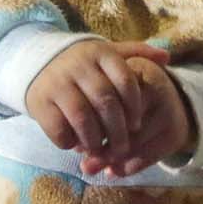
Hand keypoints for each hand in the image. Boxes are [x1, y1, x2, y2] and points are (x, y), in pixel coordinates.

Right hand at [28, 42, 189, 176]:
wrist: (35, 62)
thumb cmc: (82, 64)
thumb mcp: (107, 53)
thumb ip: (136, 54)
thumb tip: (167, 58)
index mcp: (99, 53)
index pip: (125, 79)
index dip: (134, 106)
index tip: (137, 124)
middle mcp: (78, 66)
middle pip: (105, 101)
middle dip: (118, 130)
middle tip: (124, 148)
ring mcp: (57, 83)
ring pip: (82, 116)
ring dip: (95, 140)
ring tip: (101, 150)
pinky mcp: (39, 102)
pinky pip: (58, 128)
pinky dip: (70, 142)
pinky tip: (77, 145)